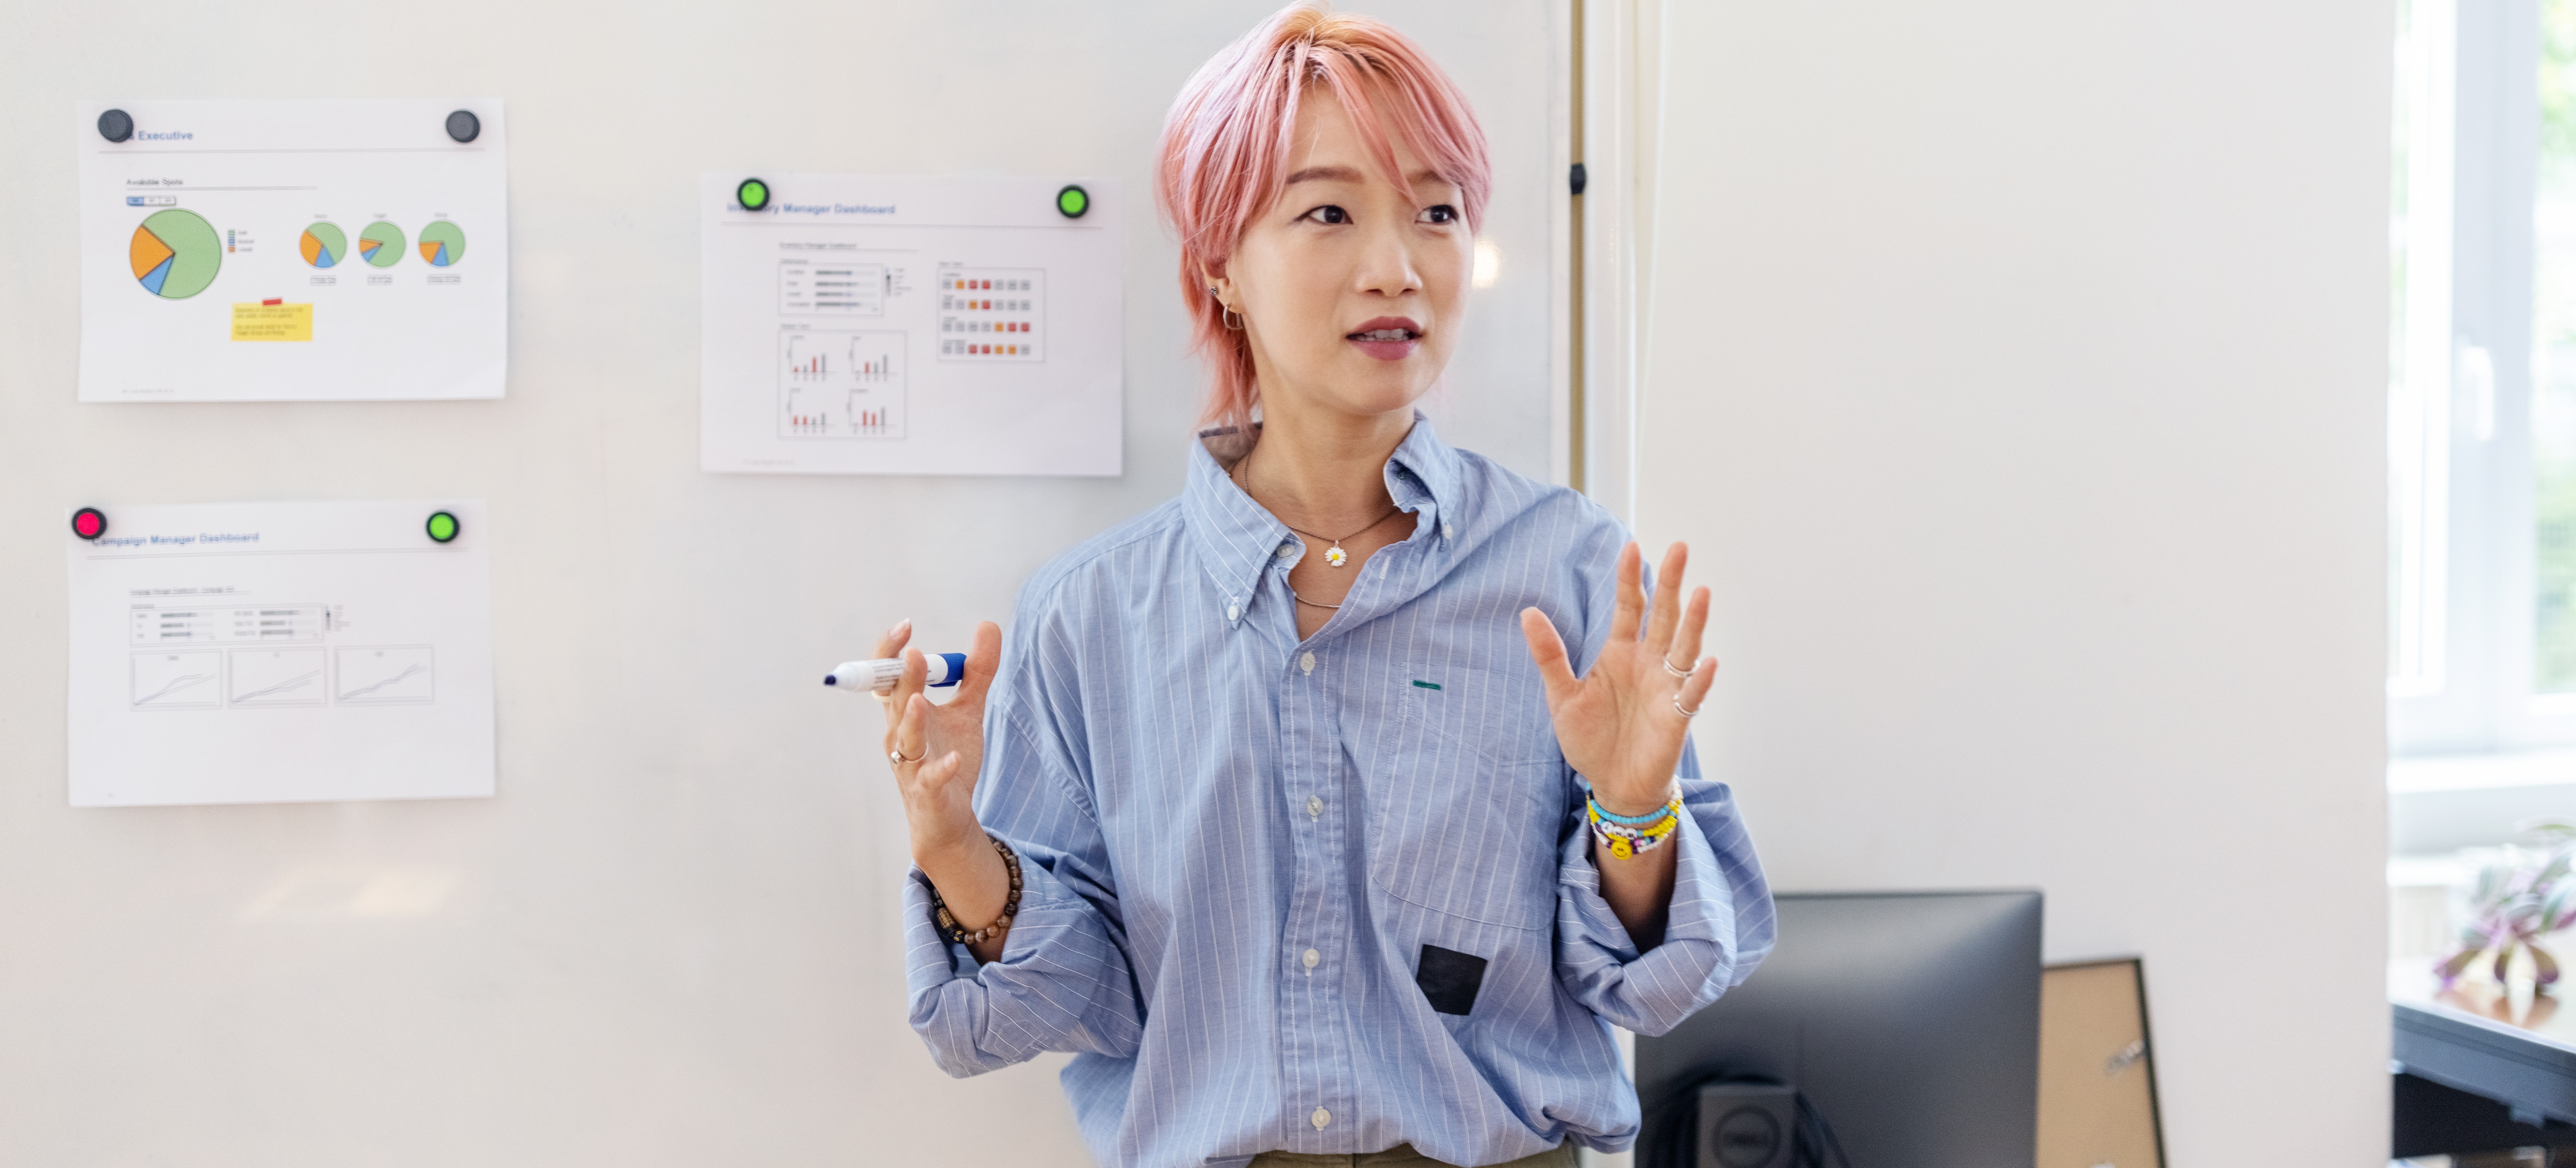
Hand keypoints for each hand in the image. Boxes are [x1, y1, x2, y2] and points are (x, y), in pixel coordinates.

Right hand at [874, 618, 1003, 861]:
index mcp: (904, 712)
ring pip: (905, 739)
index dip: (890, 653)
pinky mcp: (927, 791)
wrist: (947, 817)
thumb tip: (988, 625)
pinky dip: (942, 769)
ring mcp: (910, 765)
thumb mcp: (967, 710)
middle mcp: (900, 736)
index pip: (887, 677)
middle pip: (896, 702)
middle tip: (912, 651)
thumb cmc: (948, 759)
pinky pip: (931, 779)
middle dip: (902, 677)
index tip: (905, 626)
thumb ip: (977, 671)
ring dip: (912, 719)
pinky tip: (954, 760)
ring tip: (921, 699)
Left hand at [1520, 543, 1715, 817]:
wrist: (1612, 784)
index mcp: (1620, 653)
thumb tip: (1528, 612)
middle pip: (1663, 615)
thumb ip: (1549, 655)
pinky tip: (1709, 662)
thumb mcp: (1561, 696)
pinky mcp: (1677, 717)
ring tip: (1702, 592)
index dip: (1629, 579)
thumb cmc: (1591, 739)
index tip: (1630, 546)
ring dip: (1694, 622)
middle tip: (1679, 547)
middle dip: (1670, 582)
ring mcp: (1666, 688)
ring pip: (1684, 647)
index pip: (1630, 607)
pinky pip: (1692, 694)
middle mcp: (1648, 663)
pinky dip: (1700, 679)